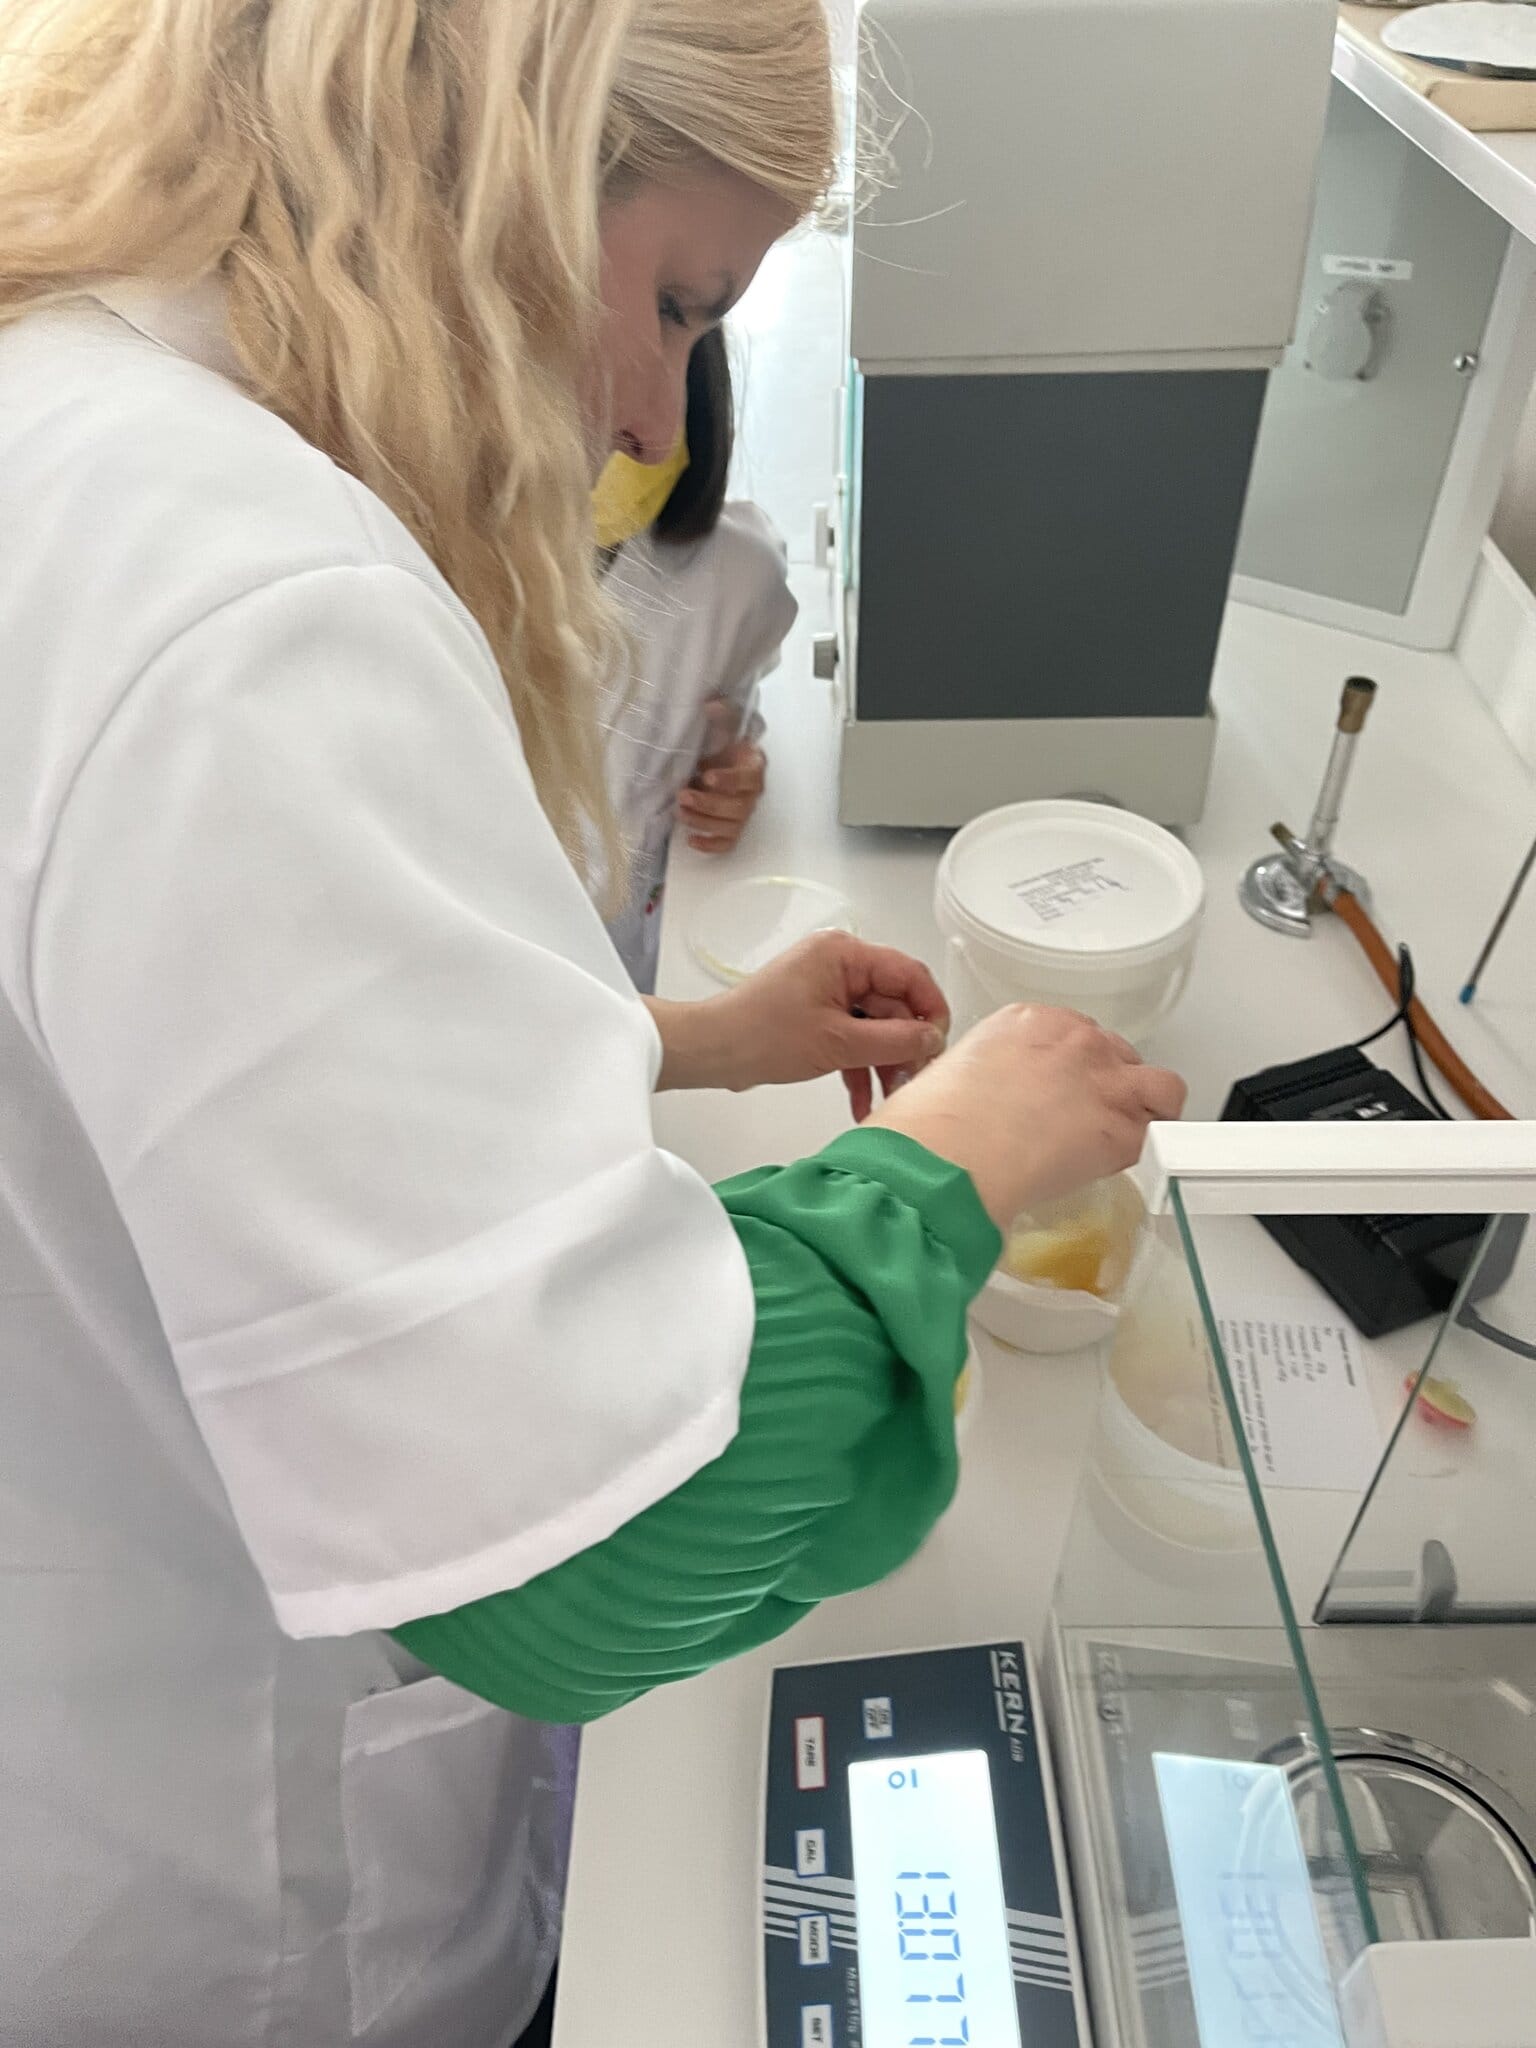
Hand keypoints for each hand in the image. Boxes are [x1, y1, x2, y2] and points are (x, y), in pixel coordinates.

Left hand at [646, 931, 949, 1111]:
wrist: (712, 1051)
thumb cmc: (763, 1036)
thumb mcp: (837, 1042)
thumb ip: (893, 1041)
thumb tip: (934, 1040)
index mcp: (845, 954)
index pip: (909, 975)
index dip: (931, 1011)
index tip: (940, 1047)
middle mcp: (840, 966)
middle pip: (894, 1005)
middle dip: (905, 1048)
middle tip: (914, 1084)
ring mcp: (829, 991)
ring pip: (875, 1027)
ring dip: (884, 1064)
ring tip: (891, 1101)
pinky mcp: (818, 1015)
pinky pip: (853, 1038)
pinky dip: (859, 1068)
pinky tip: (864, 1105)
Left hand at [677, 703, 765, 852]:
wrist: (720, 759)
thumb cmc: (722, 742)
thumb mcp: (724, 724)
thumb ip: (723, 714)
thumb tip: (710, 705)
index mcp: (754, 766)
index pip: (748, 778)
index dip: (729, 780)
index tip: (707, 776)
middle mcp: (752, 794)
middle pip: (738, 807)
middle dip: (708, 803)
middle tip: (683, 795)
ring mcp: (743, 814)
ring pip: (729, 827)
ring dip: (703, 821)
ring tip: (679, 812)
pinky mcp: (732, 829)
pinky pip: (726, 844)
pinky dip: (710, 845)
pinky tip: (691, 839)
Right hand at [869, 1005, 1186, 1227]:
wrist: (947, 1156)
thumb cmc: (931, 1124)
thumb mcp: (951, 1076)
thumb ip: (983, 1078)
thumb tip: (986, 1105)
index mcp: (1028, 1021)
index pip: (1073, 1035)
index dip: (1068, 1070)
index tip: (1053, 1095)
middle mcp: (1075, 1039)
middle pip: (1114, 1055)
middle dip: (1103, 1086)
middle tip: (1078, 1122)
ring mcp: (1105, 1081)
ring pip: (1159, 1086)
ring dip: (1147, 1109)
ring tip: (1123, 1138)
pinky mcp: (1122, 1128)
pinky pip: (1156, 1131)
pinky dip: (1147, 1146)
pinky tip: (1119, 1165)